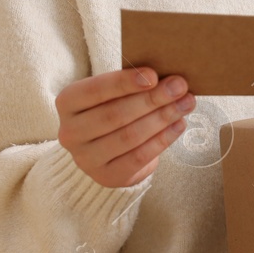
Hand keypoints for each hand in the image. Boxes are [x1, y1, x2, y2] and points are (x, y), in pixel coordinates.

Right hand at [55, 66, 196, 187]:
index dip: (124, 82)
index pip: (95, 90)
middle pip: (115, 114)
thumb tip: (168, 78)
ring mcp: (85, 158)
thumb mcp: (112, 93)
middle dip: (152, 99)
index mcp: (67, 102)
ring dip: (162, 118)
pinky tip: (179, 124)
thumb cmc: (113, 108)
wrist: (105, 150)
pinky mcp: (106, 177)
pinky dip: (162, 139)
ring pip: (129, 136)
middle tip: (179, 86)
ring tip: (186, 103)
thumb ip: (132, 84)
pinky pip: (138, 157)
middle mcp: (70, 132)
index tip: (154, 75)